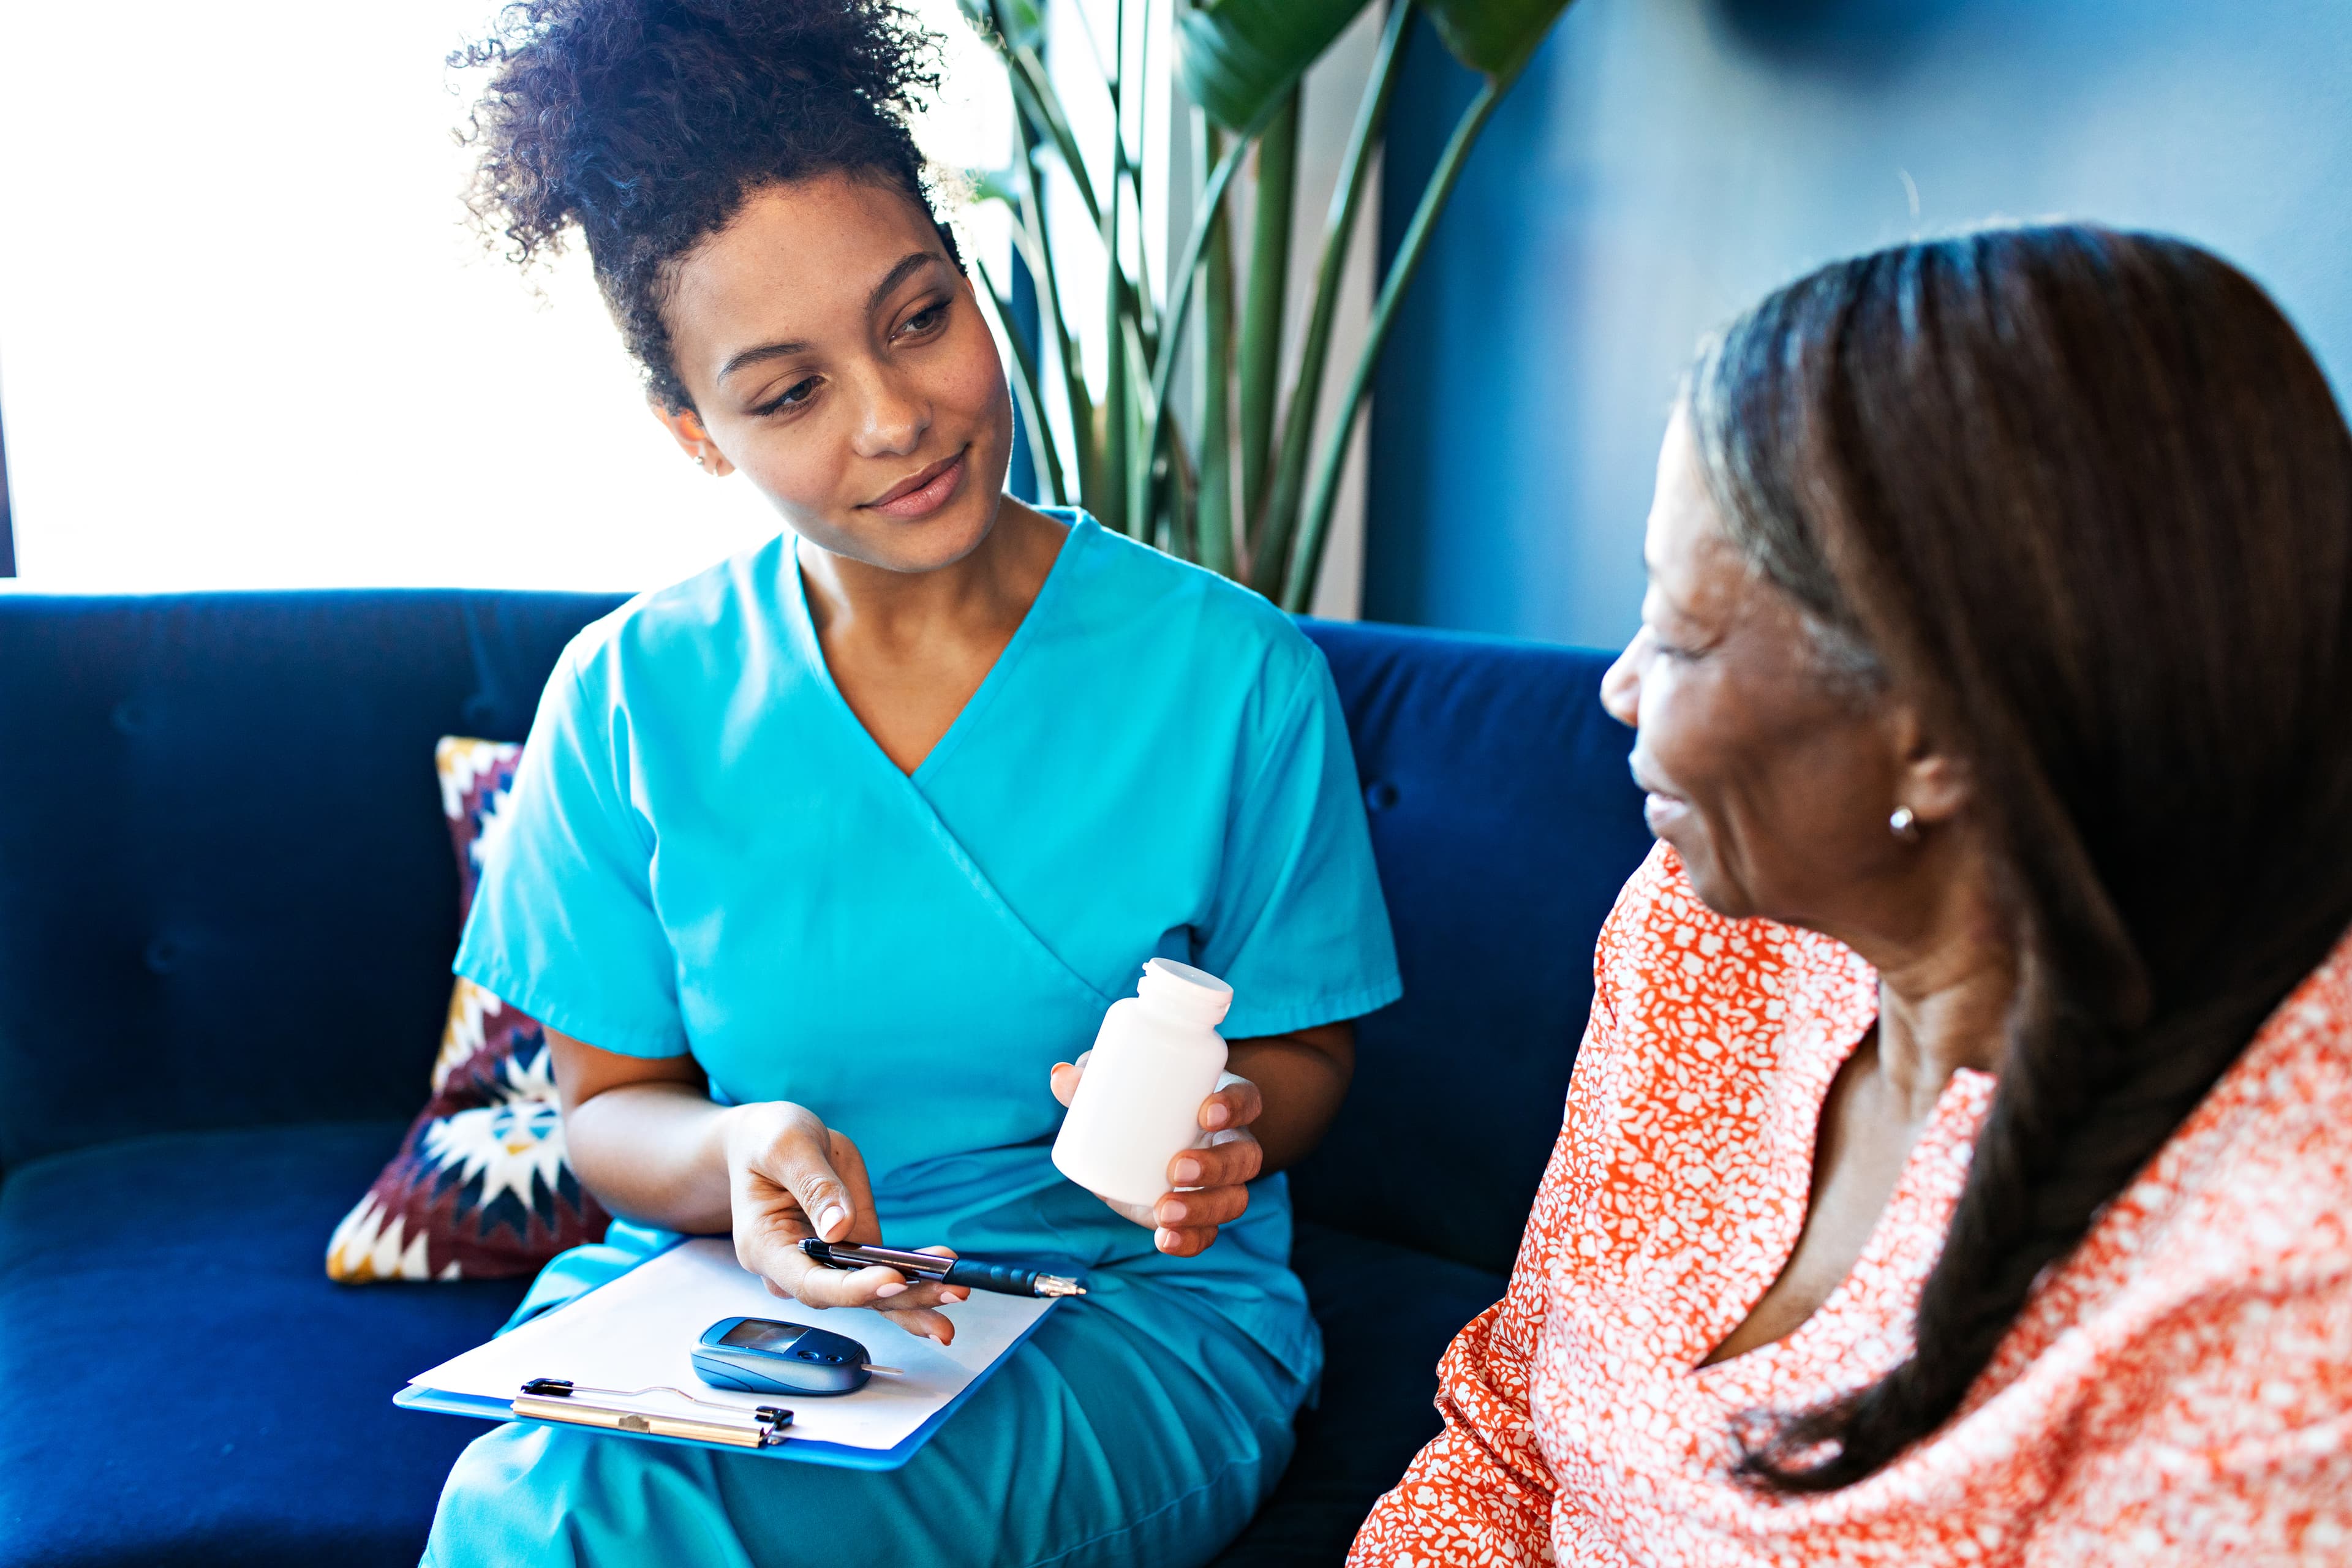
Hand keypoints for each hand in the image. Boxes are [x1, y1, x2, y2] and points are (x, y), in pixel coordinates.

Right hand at [720, 1101, 965, 1343]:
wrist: (768, 1140)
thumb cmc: (768, 1140)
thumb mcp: (786, 1147)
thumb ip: (813, 1185)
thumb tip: (839, 1227)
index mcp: (764, 1245)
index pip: (810, 1282)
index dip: (852, 1288)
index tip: (893, 1278)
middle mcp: (792, 1268)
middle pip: (847, 1296)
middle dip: (899, 1296)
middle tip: (946, 1291)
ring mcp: (824, 1263)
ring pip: (868, 1296)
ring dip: (914, 1298)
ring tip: (956, 1295)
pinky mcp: (849, 1252)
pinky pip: (879, 1280)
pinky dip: (912, 1290)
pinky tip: (945, 1295)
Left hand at [1048, 1055, 1263, 1257]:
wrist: (1130, 1142)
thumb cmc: (1132, 1098)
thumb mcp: (1115, 1084)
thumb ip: (1090, 1079)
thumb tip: (1060, 1076)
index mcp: (1219, 1103)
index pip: (1246, 1100)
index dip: (1235, 1106)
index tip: (1206, 1111)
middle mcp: (1228, 1143)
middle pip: (1246, 1157)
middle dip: (1217, 1166)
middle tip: (1177, 1168)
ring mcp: (1217, 1184)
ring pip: (1234, 1199)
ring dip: (1205, 1207)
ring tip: (1166, 1212)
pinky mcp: (1196, 1214)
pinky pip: (1209, 1233)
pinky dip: (1191, 1240)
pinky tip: (1165, 1241)